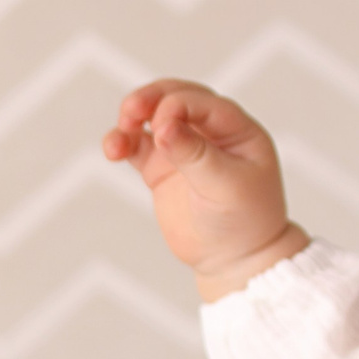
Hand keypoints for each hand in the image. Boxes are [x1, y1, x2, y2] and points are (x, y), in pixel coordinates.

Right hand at [103, 80, 309, 299]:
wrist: (235, 260)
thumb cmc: (244, 221)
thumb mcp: (226, 187)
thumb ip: (195, 155)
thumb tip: (162, 127)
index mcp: (238, 130)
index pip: (203, 102)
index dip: (178, 106)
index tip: (160, 126)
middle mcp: (211, 132)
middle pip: (175, 98)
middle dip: (151, 99)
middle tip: (131, 110)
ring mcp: (184, 148)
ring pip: (151, 118)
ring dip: (131, 118)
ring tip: (117, 140)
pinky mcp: (161, 168)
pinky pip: (136, 145)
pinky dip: (122, 142)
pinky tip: (113, 149)